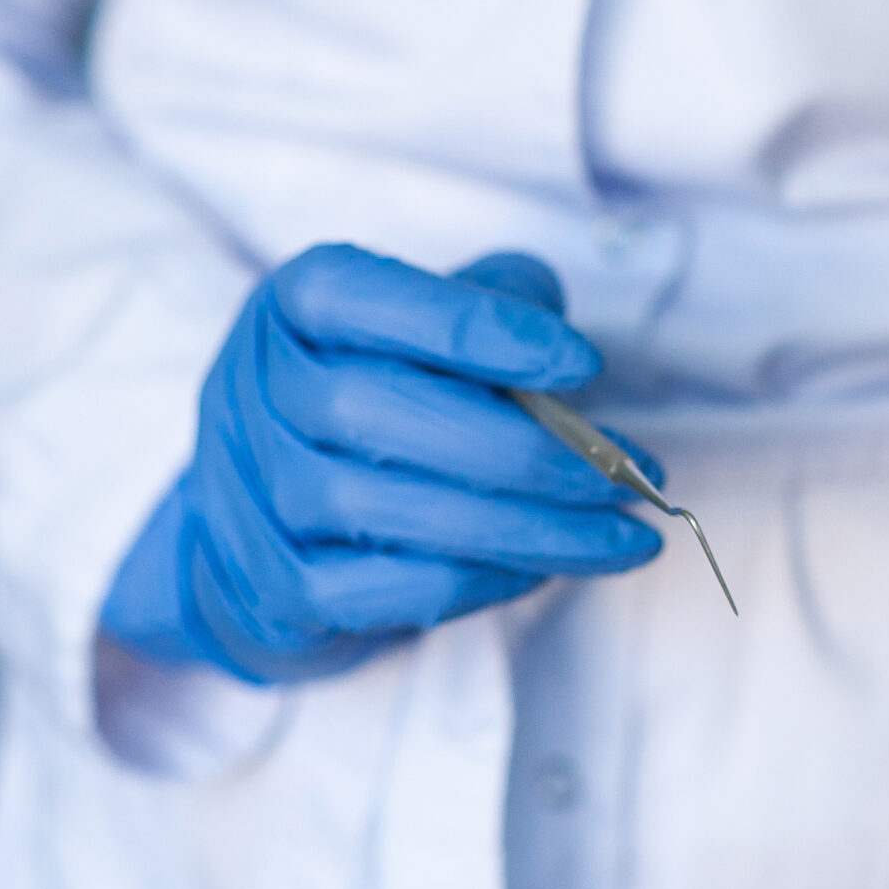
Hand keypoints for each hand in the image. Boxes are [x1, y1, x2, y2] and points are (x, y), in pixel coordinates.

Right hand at [101, 246, 662, 683]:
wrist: (272, 507)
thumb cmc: (381, 391)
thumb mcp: (427, 322)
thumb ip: (492, 302)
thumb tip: (565, 345)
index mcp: (293, 305)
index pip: (367, 299)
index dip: (480, 330)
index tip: (586, 364)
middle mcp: (256, 390)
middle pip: (381, 413)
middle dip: (529, 451)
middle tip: (633, 473)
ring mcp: (255, 491)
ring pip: (395, 512)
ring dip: (533, 531)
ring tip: (627, 536)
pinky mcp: (278, 582)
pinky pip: (390, 590)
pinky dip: (483, 582)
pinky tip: (550, 569)